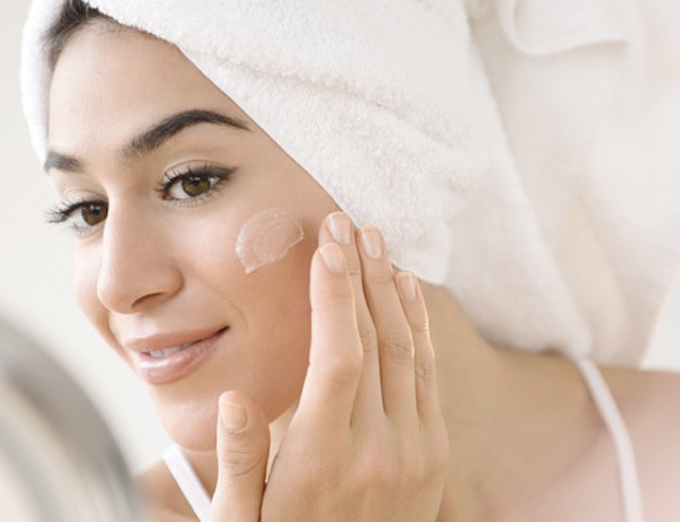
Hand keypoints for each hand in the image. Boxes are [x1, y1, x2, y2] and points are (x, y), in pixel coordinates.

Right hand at [209, 211, 448, 520]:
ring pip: (408, 350)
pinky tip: (406, 291)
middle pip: (375, 341)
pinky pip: (428, 374)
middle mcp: (378, 449)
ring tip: (375, 242)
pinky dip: (419, 326)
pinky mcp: (434, 451)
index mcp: (322, 461)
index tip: (326, 248)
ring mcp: (415, 449)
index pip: (337, 358)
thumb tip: (236, 401)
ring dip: (391, 290)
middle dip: (360, 275)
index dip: (334, 296)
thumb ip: (241, 464)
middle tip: (347, 224)